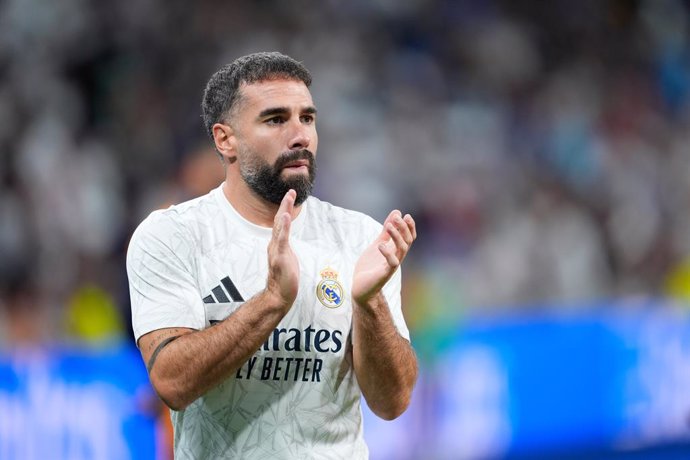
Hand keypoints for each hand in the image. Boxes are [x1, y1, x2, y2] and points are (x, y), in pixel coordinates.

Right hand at [265, 190, 299, 309]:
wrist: (279, 295)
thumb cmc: (284, 278)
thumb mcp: (287, 257)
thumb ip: (285, 246)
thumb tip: (286, 238)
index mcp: (277, 244)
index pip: (282, 223)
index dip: (286, 208)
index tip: (290, 195)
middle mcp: (275, 244)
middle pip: (280, 221)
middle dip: (285, 205)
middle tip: (291, 191)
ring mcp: (276, 250)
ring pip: (280, 228)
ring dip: (284, 212)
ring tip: (288, 199)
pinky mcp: (280, 258)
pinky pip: (282, 241)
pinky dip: (284, 228)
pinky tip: (286, 217)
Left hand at [352, 210, 416, 304]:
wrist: (360, 288)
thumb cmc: (370, 267)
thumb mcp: (377, 244)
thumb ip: (386, 231)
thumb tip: (396, 212)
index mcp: (396, 251)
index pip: (409, 237)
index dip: (410, 227)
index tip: (405, 215)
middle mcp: (397, 257)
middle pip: (407, 241)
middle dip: (404, 228)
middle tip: (396, 218)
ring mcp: (391, 266)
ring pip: (402, 250)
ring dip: (397, 237)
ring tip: (389, 226)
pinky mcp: (384, 274)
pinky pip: (392, 263)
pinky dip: (388, 253)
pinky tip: (380, 245)